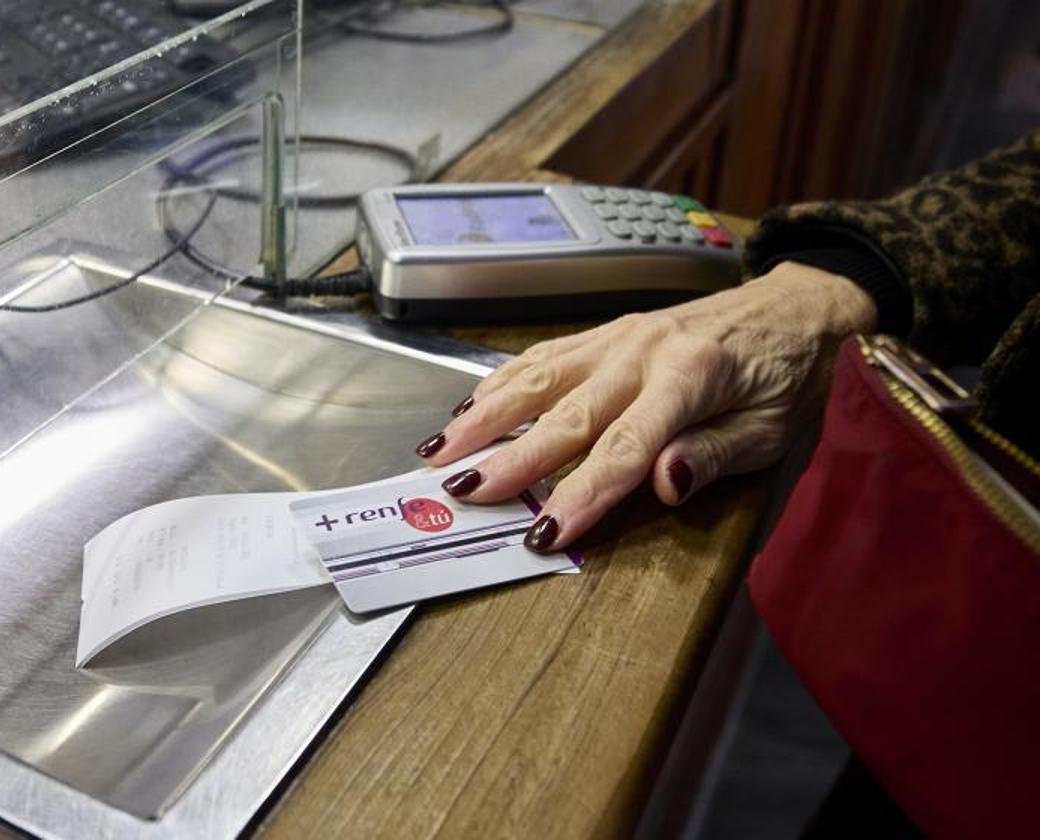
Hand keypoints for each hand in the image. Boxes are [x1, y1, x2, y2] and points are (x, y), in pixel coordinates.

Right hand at [414, 262, 877, 551]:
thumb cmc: (787, 379)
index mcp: (690, 379)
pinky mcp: (606, 332)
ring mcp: (618, 337)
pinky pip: (544, 356)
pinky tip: (470, 407)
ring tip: (438, 448)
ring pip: (538, 378)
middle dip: (511, 457)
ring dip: (485, 415)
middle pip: (566, 415)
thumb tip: (662, 485)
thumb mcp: (772, 431)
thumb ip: (715, 456)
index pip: (624, 449)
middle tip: (463, 492)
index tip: (544, 533)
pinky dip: (501, 382)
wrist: (795, 310)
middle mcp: (643, 352)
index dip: (581, 494)